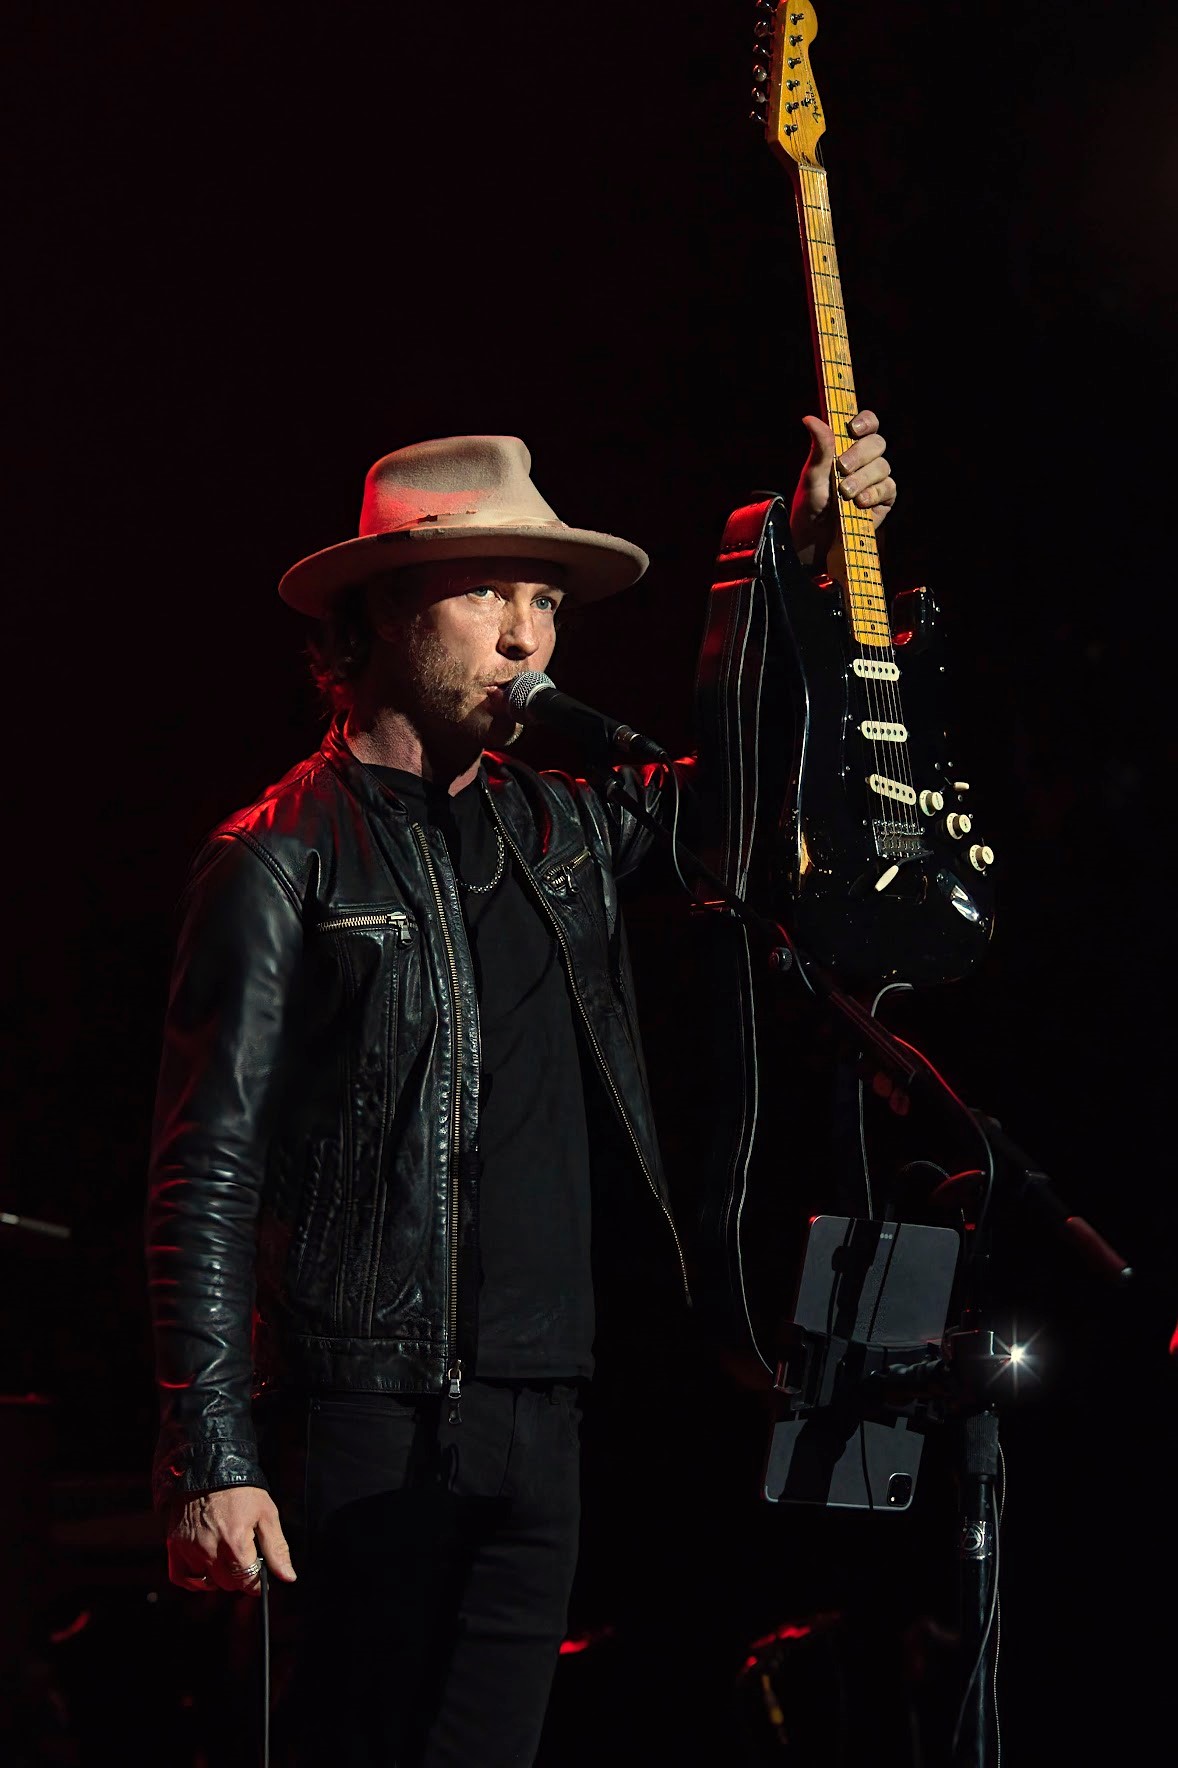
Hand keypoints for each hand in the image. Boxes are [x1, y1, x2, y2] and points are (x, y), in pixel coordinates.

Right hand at [166, 1484, 296, 1595]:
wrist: (210, 1468)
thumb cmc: (242, 1490)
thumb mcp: (267, 1514)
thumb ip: (277, 1549)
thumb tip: (288, 1577)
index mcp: (235, 1543)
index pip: (248, 1583)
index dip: (258, 1582)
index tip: (261, 1576)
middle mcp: (209, 1550)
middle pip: (229, 1584)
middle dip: (240, 1576)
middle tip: (245, 1558)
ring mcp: (189, 1549)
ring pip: (208, 1583)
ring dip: (219, 1577)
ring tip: (227, 1557)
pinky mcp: (175, 1545)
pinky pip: (182, 1578)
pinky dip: (194, 1579)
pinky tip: (206, 1568)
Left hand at [788, 408, 895, 564]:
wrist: (815, 538)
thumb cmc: (811, 504)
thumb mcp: (812, 476)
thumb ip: (819, 448)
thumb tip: (809, 418)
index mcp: (848, 446)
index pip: (867, 423)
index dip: (865, 421)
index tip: (853, 429)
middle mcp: (865, 460)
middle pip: (877, 443)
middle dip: (860, 454)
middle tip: (842, 467)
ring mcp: (876, 479)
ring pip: (882, 466)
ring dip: (863, 478)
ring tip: (845, 492)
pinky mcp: (884, 499)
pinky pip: (888, 488)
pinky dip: (873, 494)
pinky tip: (859, 503)